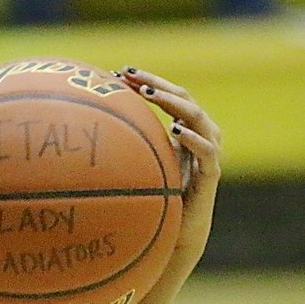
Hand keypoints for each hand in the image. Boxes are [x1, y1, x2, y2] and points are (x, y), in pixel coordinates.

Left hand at [118, 67, 221, 269]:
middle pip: (183, 98)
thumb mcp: (144, 163)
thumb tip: (93, 126)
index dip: (148, 81)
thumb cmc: (161, 195)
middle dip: (157, 84)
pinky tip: (175, 130)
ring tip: (149, 94)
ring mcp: (209, 151)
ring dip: (173, 103)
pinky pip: (206, 150)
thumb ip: (132, 143)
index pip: (170, 95)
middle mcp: (202, 134)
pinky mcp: (211, 172)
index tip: (120, 72)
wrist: (180, 231)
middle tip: (132, 75)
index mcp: (186, 127)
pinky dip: (191, 138)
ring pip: (197, 117)